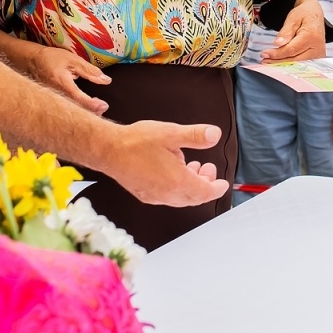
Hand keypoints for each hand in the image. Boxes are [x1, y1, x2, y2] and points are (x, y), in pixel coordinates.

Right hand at [27, 46, 110, 114]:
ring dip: (85, 112)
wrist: (32, 61)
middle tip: (103, 107)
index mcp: (63, 84)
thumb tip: (106, 80)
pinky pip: (66, 109)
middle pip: (76, 110)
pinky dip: (77, 109)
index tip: (104, 105)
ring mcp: (53, 100)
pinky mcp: (52, 102)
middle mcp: (57, 95)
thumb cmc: (52, 58)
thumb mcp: (73, 60)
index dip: (93, 105)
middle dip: (91, 112)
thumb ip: (90, 71)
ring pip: (71, 112)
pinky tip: (85, 106)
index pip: (80, 99)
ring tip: (98, 107)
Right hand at [101, 121, 229, 205]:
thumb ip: (195, 135)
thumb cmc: (136, 142)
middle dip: (205, 184)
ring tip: (191, 166)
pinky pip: (168, 198)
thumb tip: (215, 134)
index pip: (205, 192)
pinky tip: (174, 171)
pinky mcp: (145, 195)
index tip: (223, 183)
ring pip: (182, 198)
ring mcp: (155, 197)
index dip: (217, 188)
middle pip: (195, 197)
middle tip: (207, 168)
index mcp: (177, 181)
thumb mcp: (171, 133)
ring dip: (191, 186)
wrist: (108, 150)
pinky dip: (178, 188)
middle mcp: (167, 194)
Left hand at [261, 0, 327, 62]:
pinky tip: (279, 62)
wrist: (315, 15)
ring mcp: (318, 55)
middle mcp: (318, 48)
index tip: (265, 54)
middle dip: (277, 61)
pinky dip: (289, 64)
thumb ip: (286, 31)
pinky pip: (301, 64)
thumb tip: (278, 43)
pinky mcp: (317, 59)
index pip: (291, 50)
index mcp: (312, 37)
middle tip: (264, 60)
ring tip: (268, 62)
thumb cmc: (304, 14)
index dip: (277, 54)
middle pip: (294, 60)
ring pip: (297, 64)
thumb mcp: (293, 18)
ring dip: (282, 64)